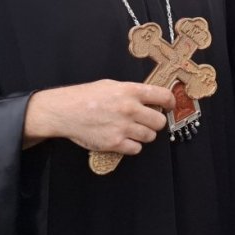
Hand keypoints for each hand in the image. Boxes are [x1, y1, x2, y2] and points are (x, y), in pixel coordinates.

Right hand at [23, 79, 175, 154]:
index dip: (170, 102)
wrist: (64, 111)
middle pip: (160, 121)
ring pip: (150, 136)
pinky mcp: (114, 143)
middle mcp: (129, 109)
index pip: (163, 96)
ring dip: (144, 134)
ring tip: (132, 129)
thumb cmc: (85, 96)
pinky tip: (123, 138)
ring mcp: (122, 127)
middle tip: (146, 120)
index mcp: (130, 91)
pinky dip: (132, 145)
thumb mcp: (111, 85)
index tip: (169, 106)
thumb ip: (132, 92)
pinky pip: (136, 149)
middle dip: (155, 122)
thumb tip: (151, 98)